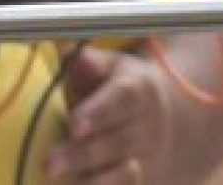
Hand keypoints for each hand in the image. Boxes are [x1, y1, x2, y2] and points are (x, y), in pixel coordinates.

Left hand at [46, 44, 172, 183]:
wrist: (173, 122)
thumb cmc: (124, 92)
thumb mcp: (114, 70)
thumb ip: (90, 64)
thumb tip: (70, 51)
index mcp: (138, 92)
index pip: (121, 101)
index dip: (99, 113)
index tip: (76, 126)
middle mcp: (146, 128)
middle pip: (115, 143)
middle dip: (82, 156)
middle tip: (50, 164)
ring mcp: (147, 159)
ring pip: (123, 174)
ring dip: (96, 182)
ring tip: (60, 182)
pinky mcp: (143, 183)